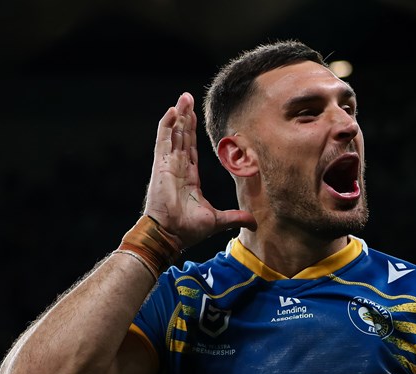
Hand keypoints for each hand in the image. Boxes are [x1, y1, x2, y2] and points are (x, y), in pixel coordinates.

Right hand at [143, 92, 255, 248]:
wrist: (171, 235)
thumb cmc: (188, 230)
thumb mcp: (218, 220)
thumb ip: (235, 217)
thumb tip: (254, 223)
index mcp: (188, 177)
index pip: (191, 149)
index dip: (192, 132)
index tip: (194, 117)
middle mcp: (177, 168)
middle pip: (182, 136)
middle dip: (186, 117)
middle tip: (188, 98)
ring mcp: (168, 165)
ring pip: (174, 134)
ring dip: (179, 116)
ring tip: (184, 98)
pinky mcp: (161, 165)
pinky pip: (164, 140)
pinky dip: (167, 124)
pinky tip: (173, 110)